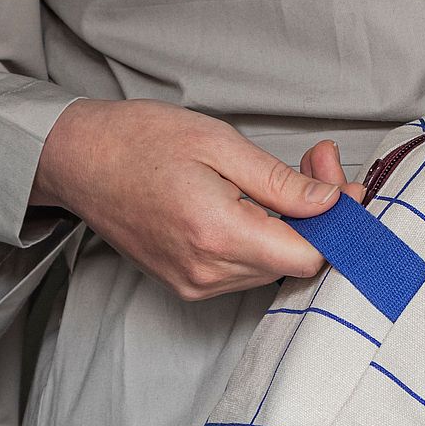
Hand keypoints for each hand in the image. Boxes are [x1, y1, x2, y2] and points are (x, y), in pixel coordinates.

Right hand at [30, 97, 367, 300]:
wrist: (79, 160)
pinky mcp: (189, 283)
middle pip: (295, 261)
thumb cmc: (139, 142)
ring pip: (274, 266)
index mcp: (216, 234)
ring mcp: (195, 283)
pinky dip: (264, 237)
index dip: (337, 225)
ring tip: (282, 176)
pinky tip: (258, 202)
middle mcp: (206, 271)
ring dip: (292, 225)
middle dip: (318, 215)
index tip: (345, 189)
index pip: (309, 257)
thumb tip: (333, 204)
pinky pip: (246, 268)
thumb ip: (282, 182)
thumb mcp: (221, 144)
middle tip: (316, 163)